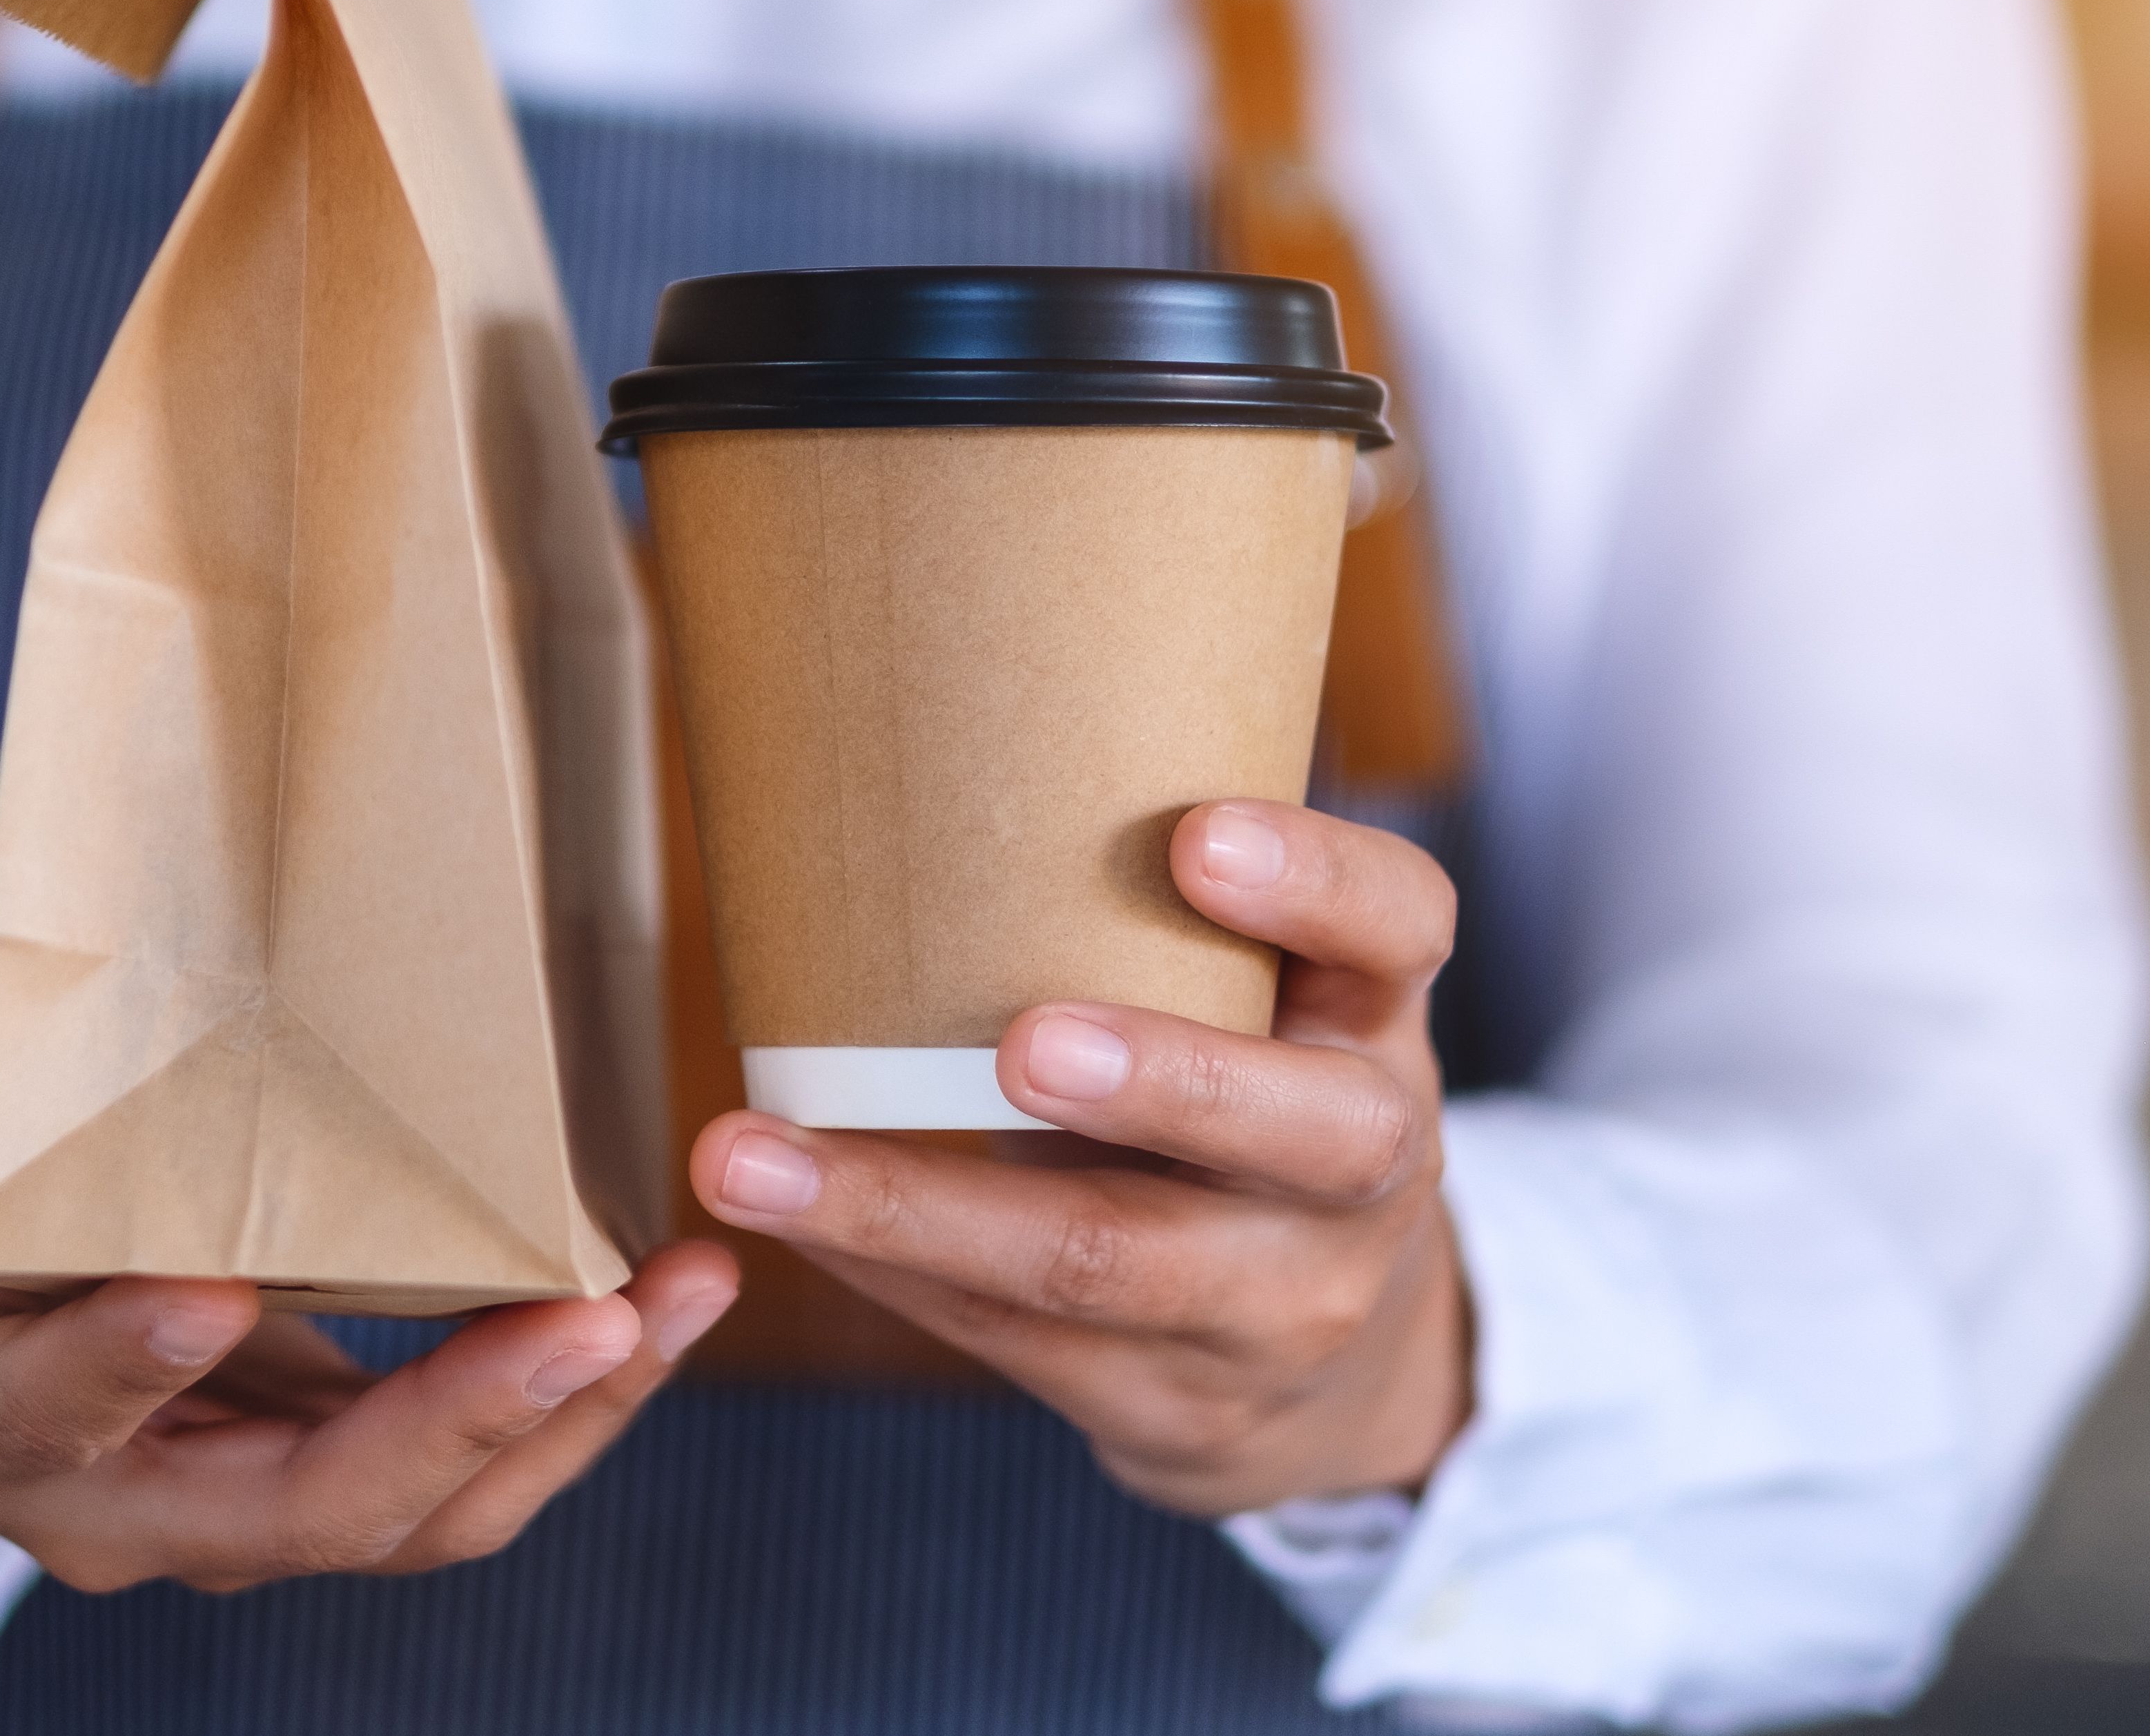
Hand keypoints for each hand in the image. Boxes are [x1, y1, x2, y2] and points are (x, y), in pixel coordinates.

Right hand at [0, 1031, 741, 1591]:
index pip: (47, 1419)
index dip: (123, 1368)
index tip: (206, 1291)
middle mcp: (111, 1507)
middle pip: (297, 1514)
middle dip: (456, 1424)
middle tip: (592, 1319)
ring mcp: (226, 1504)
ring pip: (412, 1516)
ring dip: (559, 1419)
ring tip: (679, 1302)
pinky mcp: (313, 1465)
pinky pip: (456, 1471)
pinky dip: (565, 1398)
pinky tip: (659, 1303)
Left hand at [689, 800, 1468, 1515]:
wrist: (1334, 1358)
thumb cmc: (1245, 1101)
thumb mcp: (1264, 1003)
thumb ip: (1164, 918)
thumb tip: (919, 747)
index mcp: (1377, 1019)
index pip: (1399, 926)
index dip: (1314, 881)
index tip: (1197, 835)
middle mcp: (1364, 1165)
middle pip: (1297, 1129)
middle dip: (1157, 1083)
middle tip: (1019, 1043)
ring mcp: (1281, 1301)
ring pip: (1109, 1262)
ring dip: (915, 1208)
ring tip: (751, 1157)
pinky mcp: (1177, 1402)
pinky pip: (1016, 1336)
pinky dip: (886, 1266)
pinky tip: (783, 1216)